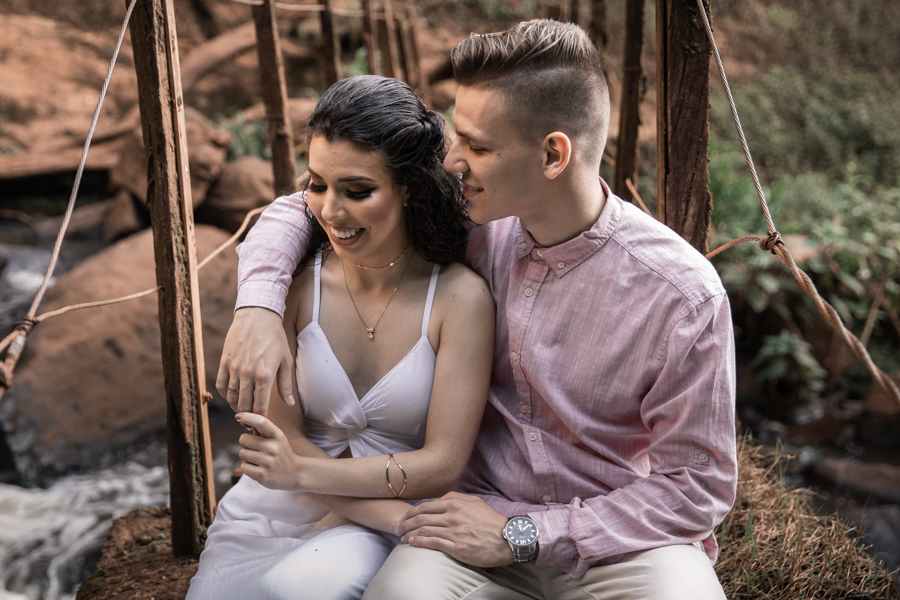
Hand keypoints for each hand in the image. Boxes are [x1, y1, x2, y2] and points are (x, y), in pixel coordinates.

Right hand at [216, 307, 293, 414]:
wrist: (258, 315)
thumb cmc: (275, 338)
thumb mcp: (286, 360)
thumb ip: (286, 384)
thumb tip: (289, 403)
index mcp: (265, 375)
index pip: (260, 407)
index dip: (260, 419)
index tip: (261, 425)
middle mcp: (247, 374)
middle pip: (244, 406)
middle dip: (247, 417)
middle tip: (250, 422)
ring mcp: (234, 368)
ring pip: (231, 397)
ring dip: (236, 406)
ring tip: (242, 409)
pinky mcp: (224, 361)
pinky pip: (220, 385)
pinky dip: (224, 394)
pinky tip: (230, 396)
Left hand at [236, 412, 303, 490]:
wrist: (295, 473)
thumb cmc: (281, 452)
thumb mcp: (277, 437)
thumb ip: (262, 428)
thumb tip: (240, 416)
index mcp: (277, 435)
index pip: (261, 421)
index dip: (248, 417)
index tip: (239, 417)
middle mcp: (273, 447)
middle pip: (243, 439)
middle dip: (246, 443)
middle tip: (256, 448)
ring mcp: (267, 462)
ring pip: (242, 453)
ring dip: (247, 456)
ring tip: (258, 459)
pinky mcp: (261, 475)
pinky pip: (243, 466)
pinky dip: (247, 467)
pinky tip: (258, 468)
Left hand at [396, 492, 513, 566]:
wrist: (508, 539)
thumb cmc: (491, 521)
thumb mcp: (475, 502)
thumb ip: (457, 498)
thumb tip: (441, 499)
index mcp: (456, 503)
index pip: (427, 506)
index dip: (412, 512)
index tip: (405, 516)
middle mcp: (453, 516)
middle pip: (422, 517)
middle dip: (406, 523)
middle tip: (398, 528)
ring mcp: (454, 532)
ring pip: (424, 530)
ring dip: (409, 533)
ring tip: (402, 537)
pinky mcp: (456, 547)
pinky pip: (432, 543)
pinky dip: (419, 542)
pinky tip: (412, 543)